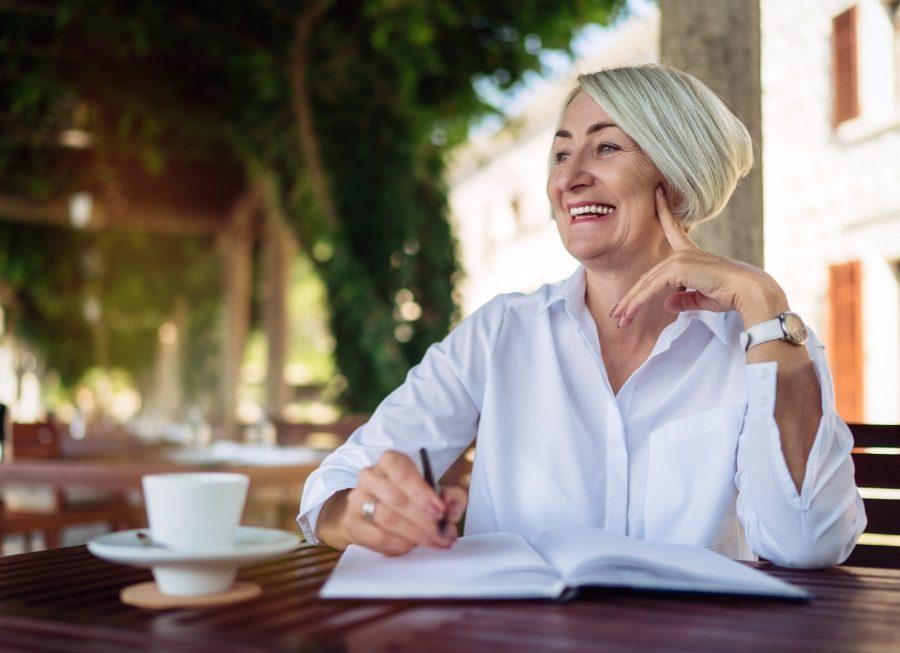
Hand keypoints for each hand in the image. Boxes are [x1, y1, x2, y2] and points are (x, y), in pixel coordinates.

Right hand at [341, 451, 467, 555]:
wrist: (371, 510)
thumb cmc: (408, 497)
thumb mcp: (433, 491)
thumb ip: (451, 497)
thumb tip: (452, 509)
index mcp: (390, 461)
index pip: (403, 473)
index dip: (423, 494)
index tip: (440, 512)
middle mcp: (370, 476)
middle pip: (396, 499)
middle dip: (423, 521)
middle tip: (442, 535)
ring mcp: (358, 499)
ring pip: (387, 519)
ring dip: (415, 535)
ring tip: (432, 541)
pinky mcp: (353, 523)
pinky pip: (378, 537)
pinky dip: (399, 544)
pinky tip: (412, 545)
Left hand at [610, 186, 786, 328]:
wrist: (747, 291)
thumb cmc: (731, 294)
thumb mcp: (702, 298)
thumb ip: (683, 299)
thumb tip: (666, 304)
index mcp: (691, 254)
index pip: (673, 228)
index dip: (664, 210)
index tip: (658, 191)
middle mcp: (683, 253)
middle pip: (648, 276)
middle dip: (632, 296)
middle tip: (617, 313)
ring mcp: (679, 259)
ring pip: (646, 284)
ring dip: (631, 304)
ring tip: (619, 319)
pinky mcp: (677, 270)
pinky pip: (650, 289)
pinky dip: (637, 303)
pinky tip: (629, 314)